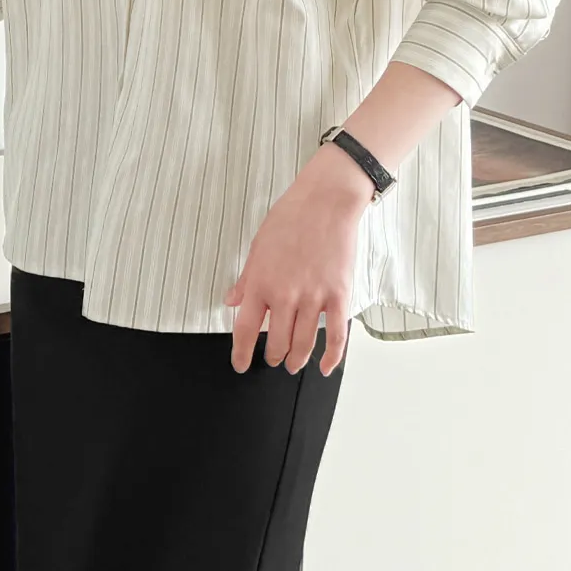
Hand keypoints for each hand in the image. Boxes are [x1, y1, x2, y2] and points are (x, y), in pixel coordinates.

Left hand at [224, 146, 372, 376]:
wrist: (324, 203)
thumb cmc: (289, 219)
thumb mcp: (258, 247)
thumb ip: (245, 280)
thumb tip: (231, 301)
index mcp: (260, 283)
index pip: (244, 329)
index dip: (241, 353)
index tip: (240, 365)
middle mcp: (285, 295)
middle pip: (276, 342)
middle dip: (272, 356)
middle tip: (272, 360)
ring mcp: (313, 297)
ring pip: (303, 343)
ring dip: (296, 359)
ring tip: (292, 365)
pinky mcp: (339, 296)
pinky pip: (336, 336)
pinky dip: (331, 357)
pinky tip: (325, 368)